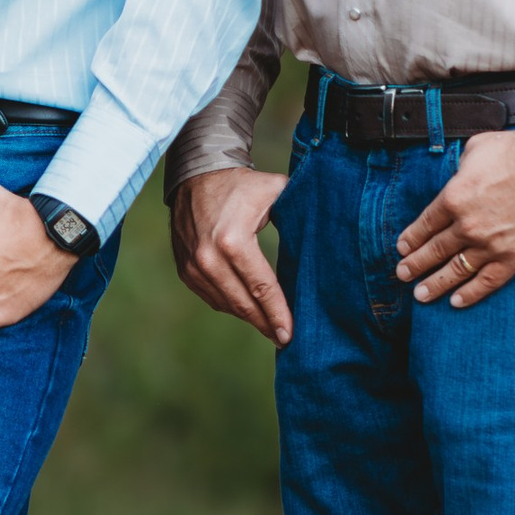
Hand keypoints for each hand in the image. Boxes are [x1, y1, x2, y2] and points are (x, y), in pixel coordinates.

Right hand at [171, 167, 293, 344]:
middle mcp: (208, 258)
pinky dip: (229, 305)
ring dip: (248, 317)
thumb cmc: (240, 184)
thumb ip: (301, 209)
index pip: (261, 288)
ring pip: (226, 304)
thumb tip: (330, 228)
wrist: (195, 175)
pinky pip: (210, 297)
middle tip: (283, 339)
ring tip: (268, 326)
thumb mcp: (275, 191)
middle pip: (243, 304)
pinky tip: (246, 309)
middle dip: (265, 324)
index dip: (278, 314)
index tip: (290, 334)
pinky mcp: (184, 269)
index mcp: (233, 241)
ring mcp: (193, 266)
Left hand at [395, 129, 514, 307]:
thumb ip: (461, 168)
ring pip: (456, 271)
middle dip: (415, 265)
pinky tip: (457, 301)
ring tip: (421, 294)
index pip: (425, 225)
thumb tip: (460, 175)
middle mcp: (467, 226)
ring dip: (435, 284)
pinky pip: (488, 281)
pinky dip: (471, 294)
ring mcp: (491, 245)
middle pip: (434, 251)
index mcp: (453, 197)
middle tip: (403, 274)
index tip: (402, 249)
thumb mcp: (476, 149)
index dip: (411, 239)